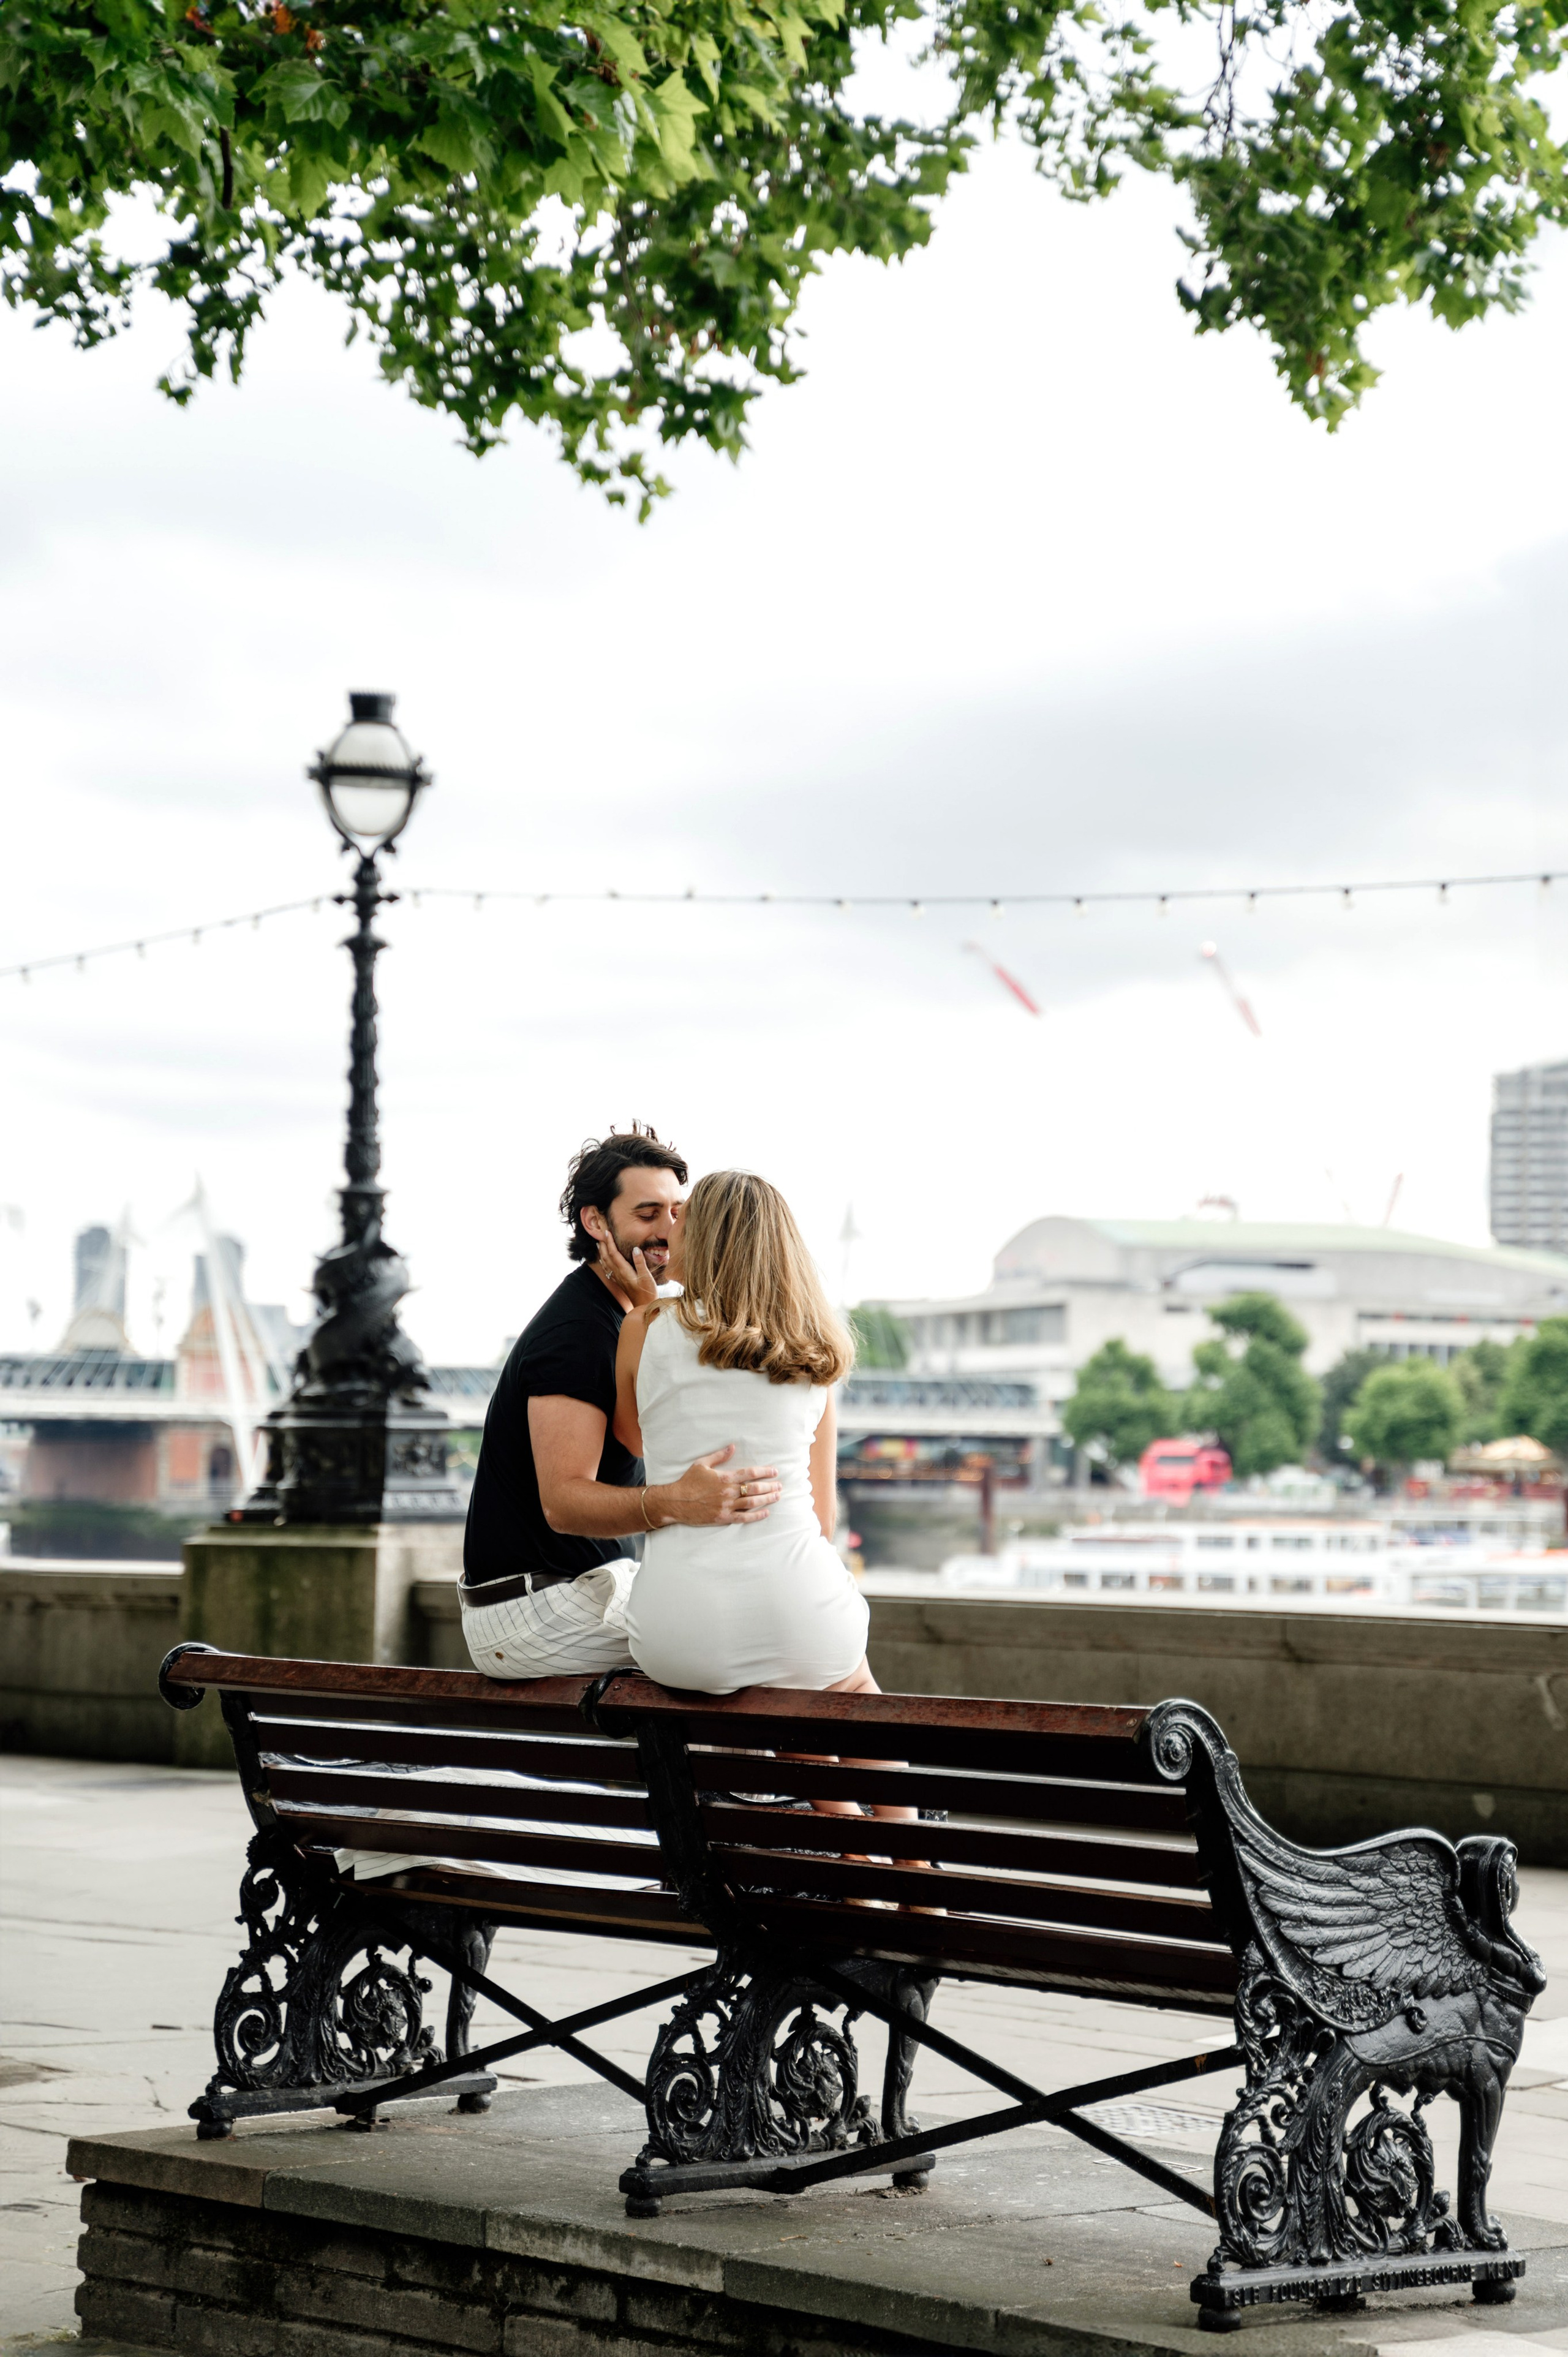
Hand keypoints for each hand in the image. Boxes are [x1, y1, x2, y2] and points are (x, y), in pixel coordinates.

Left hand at [595, 1231, 660, 1309]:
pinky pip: (608, 1270)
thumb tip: (635, 1249)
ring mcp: (618, 1279)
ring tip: (599, 1244)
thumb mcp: (647, 1277)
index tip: (606, 1232)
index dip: (610, 1242)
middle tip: (600, 1234)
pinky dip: (604, 1263)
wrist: (644, 1307)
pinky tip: (603, 1261)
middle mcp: (619, 1274)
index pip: (614, 1253)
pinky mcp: (620, 1282)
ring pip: (606, 1263)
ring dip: (602, 1253)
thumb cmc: (648, 1292)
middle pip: (607, 1257)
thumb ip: (640, 1262)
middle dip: (604, 1245)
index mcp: (624, 1271)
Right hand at [655, 1443, 781, 1526]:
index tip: (775, 1471)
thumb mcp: (701, 1464)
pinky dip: (757, 1515)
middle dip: (770, 1486)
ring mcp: (726, 1506)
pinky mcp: (723, 1517)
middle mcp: (728, 1492)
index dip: (765, 1471)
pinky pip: (744, 1517)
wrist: (676, 1502)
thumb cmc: (688, 1481)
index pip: (750, 1473)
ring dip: (767, 1499)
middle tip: (780, 1485)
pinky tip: (766, 1512)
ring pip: (752, 1502)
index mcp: (724, 1477)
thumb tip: (732, 1446)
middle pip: (755, 1488)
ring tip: (777, 1496)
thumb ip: (719, 1455)